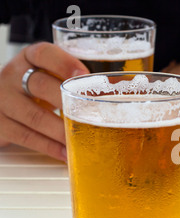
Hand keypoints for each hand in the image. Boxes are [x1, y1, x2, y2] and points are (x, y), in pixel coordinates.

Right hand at [0, 42, 88, 160]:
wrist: (0, 103)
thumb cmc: (36, 90)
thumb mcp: (49, 76)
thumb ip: (74, 79)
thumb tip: (119, 90)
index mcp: (29, 59)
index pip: (43, 53)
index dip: (64, 63)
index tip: (84, 75)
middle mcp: (13, 76)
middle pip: (40, 86)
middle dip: (69, 103)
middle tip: (93, 114)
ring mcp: (3, 101)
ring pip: (34, 116)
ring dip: (62, 131)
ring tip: (83, 140)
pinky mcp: (0, 125)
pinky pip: (27, 137)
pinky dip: (50, 147)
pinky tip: (67, 153)